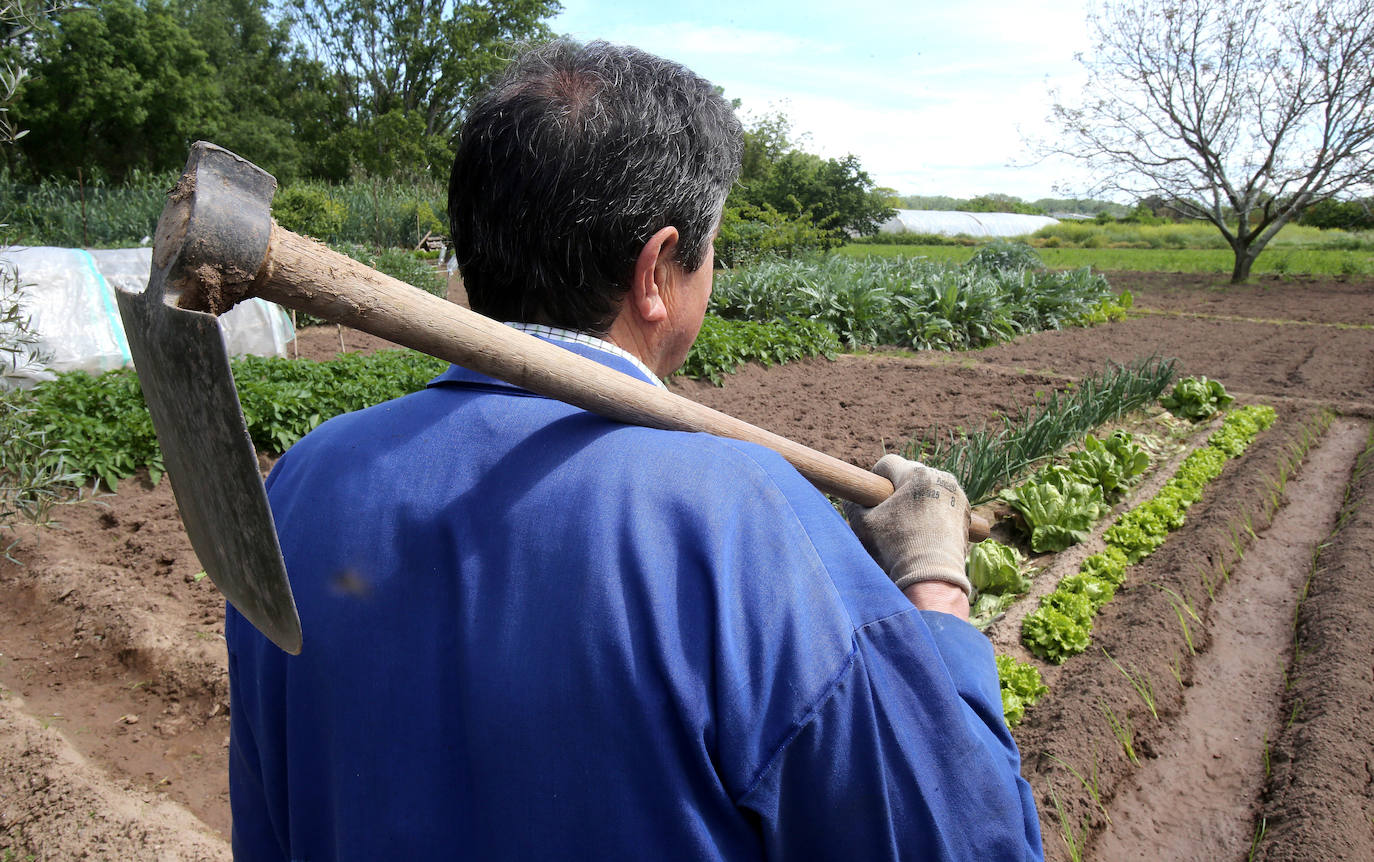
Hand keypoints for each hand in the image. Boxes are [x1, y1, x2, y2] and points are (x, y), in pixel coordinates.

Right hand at [844, 455, 971, 611]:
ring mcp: (957, 495)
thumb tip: (852, 500)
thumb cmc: (895, 547)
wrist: (932, 577)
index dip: (876, 478)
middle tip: (889, 513)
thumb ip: (853, 506)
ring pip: (929, 489)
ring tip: (909, 526)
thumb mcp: (863, 524)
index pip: (888, 463)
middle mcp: (940, 477)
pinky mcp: (965, 513)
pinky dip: (934, 513)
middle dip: (899, 490)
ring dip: (917, 500)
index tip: (873, 497)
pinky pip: (945, 504)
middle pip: (911, 475)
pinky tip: (926, 533)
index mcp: (916, 474)